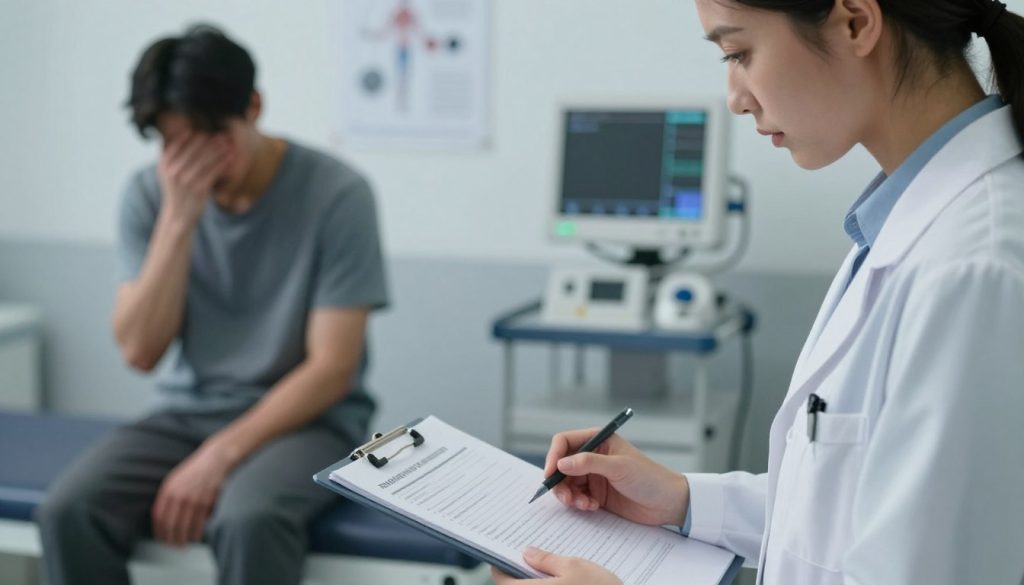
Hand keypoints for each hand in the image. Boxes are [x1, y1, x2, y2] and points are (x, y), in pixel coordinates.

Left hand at [151, 442, 233, 545]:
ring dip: (183, 539)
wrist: (215, 459)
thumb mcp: (176, 478)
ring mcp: (192, 499)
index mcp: (168, 489)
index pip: (158, 516)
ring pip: (184, 526)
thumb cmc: (196, 470)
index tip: (161, 538)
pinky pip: (199, 523)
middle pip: (170, 524)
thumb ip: (168, 495)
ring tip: (184, 545)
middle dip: (170, 538)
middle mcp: (179, 496)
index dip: (159, 530)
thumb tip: (162, 516)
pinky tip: (196, 537)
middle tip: (172, 546)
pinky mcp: (206, 502)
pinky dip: (196, 533)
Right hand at [156, 131, 232, 226]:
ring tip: (227, 143)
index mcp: (164, 166)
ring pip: (205, 159)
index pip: (177, 145)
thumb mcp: (165, 174)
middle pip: (193, 150)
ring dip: (218, 150)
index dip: (191, 137)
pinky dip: (223, 163)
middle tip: (219, 134)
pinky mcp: (200, 189)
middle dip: (207, 141)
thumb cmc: (176, 191)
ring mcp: (187, 181)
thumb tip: (164, 137)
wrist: (179, 216)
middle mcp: (174, 172)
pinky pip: (214, 172)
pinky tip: (230, 158)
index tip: (201, 131)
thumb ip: (166, 157)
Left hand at [491, 547, 621, 584]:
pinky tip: (558, 583)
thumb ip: (547, 560)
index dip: (500, 568)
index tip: (502, 558)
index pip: (503, 582)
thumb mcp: (574, 566)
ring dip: (533, 583)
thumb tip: (527, 553)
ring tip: (545, 571)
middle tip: (527, 561)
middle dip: (518, 575)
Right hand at [544, 428, 688, 526]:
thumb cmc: (649, 478)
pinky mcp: (596, 493)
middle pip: (561, 465)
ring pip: (566, 483)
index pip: (564, 442)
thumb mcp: (619, 467)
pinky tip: (592, 506)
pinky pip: (576, 497)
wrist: (667, 503)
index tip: (550, 474)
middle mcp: (592, 455)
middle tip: (566, 498)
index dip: (553, 456)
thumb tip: (561, 463)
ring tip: (583, 504)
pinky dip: (579, 503)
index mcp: (598, 440)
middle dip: (560, 482)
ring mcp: (593, 475)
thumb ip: (588, 463)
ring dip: (569, 495)